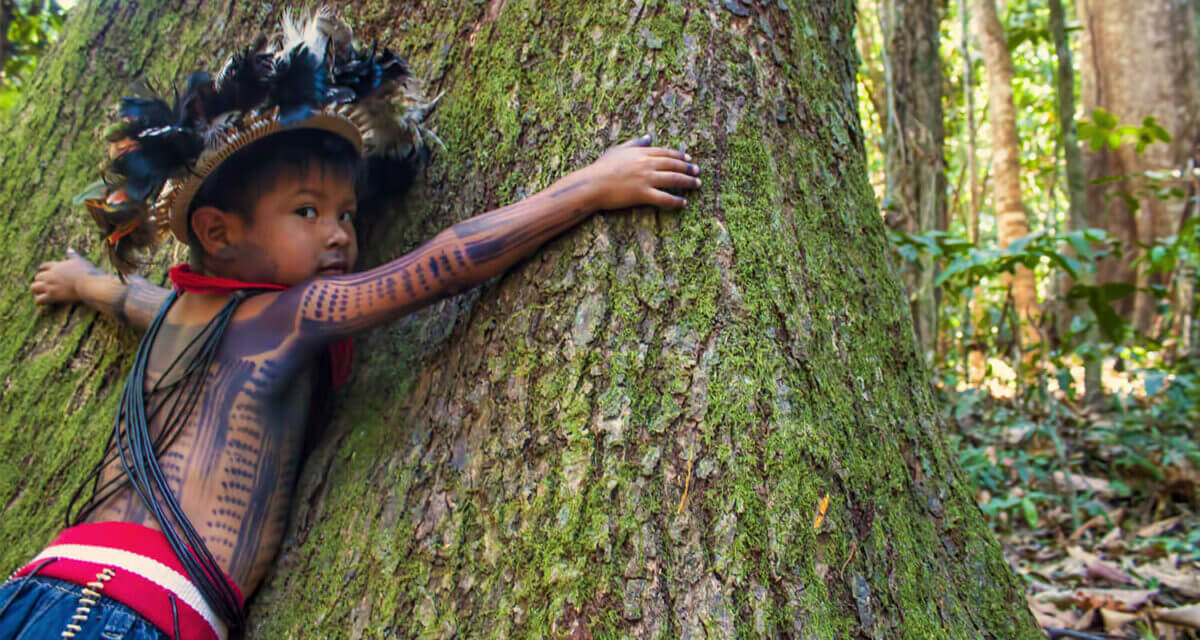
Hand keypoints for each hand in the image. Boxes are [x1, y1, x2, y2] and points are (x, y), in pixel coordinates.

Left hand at [31, 249, 95, 305]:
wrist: (88, 284)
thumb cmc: (86, 272)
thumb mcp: (80, 261)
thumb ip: (72, 255)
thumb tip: (69, 249)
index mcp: (57, 266)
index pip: (44, 266)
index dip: (43, 269)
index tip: (44, 271)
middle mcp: (50, 275)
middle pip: (37, 277)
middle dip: (40, 281)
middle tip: (45, 285)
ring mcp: (50, 286)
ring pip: (34, 287)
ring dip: (37, 290)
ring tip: (42, 293)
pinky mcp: (52, 296)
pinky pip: (39, 299)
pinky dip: (40, 300)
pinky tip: (45, 301)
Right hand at [576, 135, 701, 210]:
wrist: (592, 184)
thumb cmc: (601, 167)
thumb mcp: (617, 150)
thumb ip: (635, 143)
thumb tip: (649, 136)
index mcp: (641, 152)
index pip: (665, 152)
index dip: (679, 155)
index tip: (689, 158)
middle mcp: (646, 164)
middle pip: (673, 164)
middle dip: (688, 167)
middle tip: (698, 171)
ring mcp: (646, 179)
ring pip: (673, 179)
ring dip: (688, 182)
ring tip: (697, 184)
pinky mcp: (643, 194)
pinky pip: (664, 198)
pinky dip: (676, 201)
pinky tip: (684, 203)